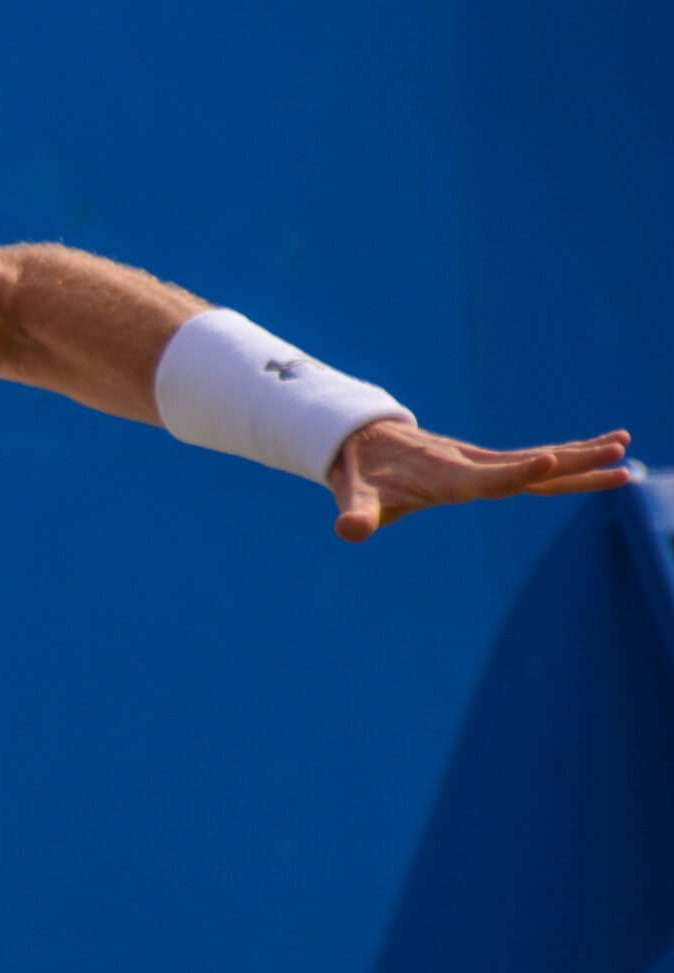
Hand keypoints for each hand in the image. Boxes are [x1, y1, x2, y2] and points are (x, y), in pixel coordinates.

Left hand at [330, 421, 631, 542]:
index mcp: (445, 477)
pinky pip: (530, 462)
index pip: (486, 478)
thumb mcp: (353, 495)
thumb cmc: (360, 475)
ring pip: (537, 461)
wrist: (359, 441)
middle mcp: (469, 465)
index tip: (550, 459)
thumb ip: (356, 513)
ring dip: (580, 457)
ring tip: (624, 449)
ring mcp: (479, 462)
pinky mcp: (483, 463)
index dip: (516, 472)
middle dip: (573, 461)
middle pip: (529, 465)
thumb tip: (348, 530)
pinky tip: (594, 455)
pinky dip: (563, 459)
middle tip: (618, 452)